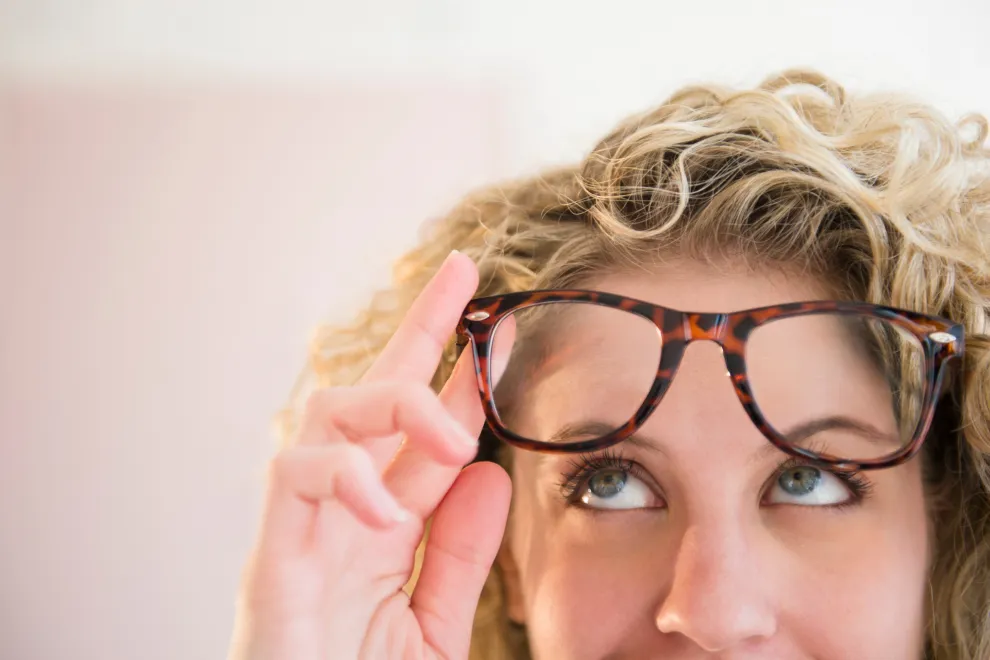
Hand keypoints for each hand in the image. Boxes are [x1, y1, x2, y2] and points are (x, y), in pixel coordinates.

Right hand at [227, 251, 515, 659]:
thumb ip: (457, 555)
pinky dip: (346, 478)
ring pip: (327, 415)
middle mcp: (339, 511)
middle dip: (417, 330)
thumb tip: (486, 472)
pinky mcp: (270, 557)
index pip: (419, 432)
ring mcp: (301, 527)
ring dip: (393, 404)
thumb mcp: (432, 625)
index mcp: (381, 525)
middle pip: (372, 393)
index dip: (457, 377)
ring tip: (453, 433)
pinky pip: (295, 480)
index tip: (501, 329)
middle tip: (463, 274)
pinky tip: (389, 509)